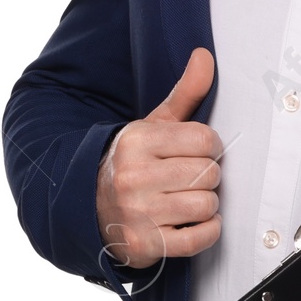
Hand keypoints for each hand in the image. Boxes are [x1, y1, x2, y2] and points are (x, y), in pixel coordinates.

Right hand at [96, 48, 220, 270]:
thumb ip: (184, 94)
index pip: (205, 140)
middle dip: (208, 177)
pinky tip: (193, 223)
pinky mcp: (145, 245)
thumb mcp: (152, 126)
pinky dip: (206, 232)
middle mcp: (134, 176)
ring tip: (188, 200)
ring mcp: (138, 213)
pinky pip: (199, 238)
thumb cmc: (132, 165)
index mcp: (137, 141)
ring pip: (206, 205)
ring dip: (206, 205)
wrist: (90, 208)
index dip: (210, 148)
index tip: (199, 153)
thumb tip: (205, 56)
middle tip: (191, 179)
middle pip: (208, 174)